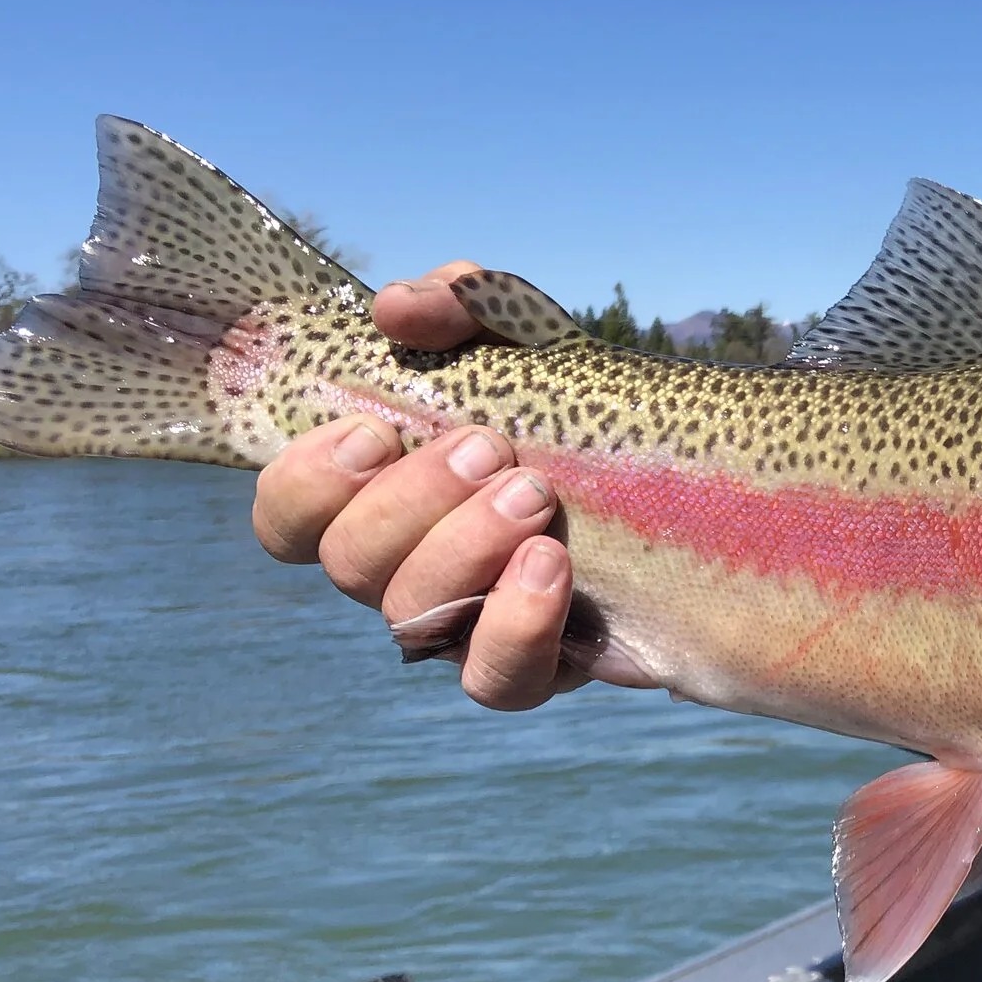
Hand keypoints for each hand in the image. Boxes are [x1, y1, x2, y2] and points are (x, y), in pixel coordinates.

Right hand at [251, 261, 581, 709]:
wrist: (693, 489)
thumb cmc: (581, 411)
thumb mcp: (531, 338)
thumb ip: (462, 301)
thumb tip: (395, 308)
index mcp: (383, 497)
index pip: (288, 519)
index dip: (305, 485)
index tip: (373, 433)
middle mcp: (409, 566)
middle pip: (348, 563)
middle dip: (410, 499)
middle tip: (490, 449)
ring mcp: (467, 624)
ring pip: (412, 618)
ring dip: (464, 546)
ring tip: (535, 493)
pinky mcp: (536, 666)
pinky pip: (495, 680)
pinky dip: (515, 625)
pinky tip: (553, 566)